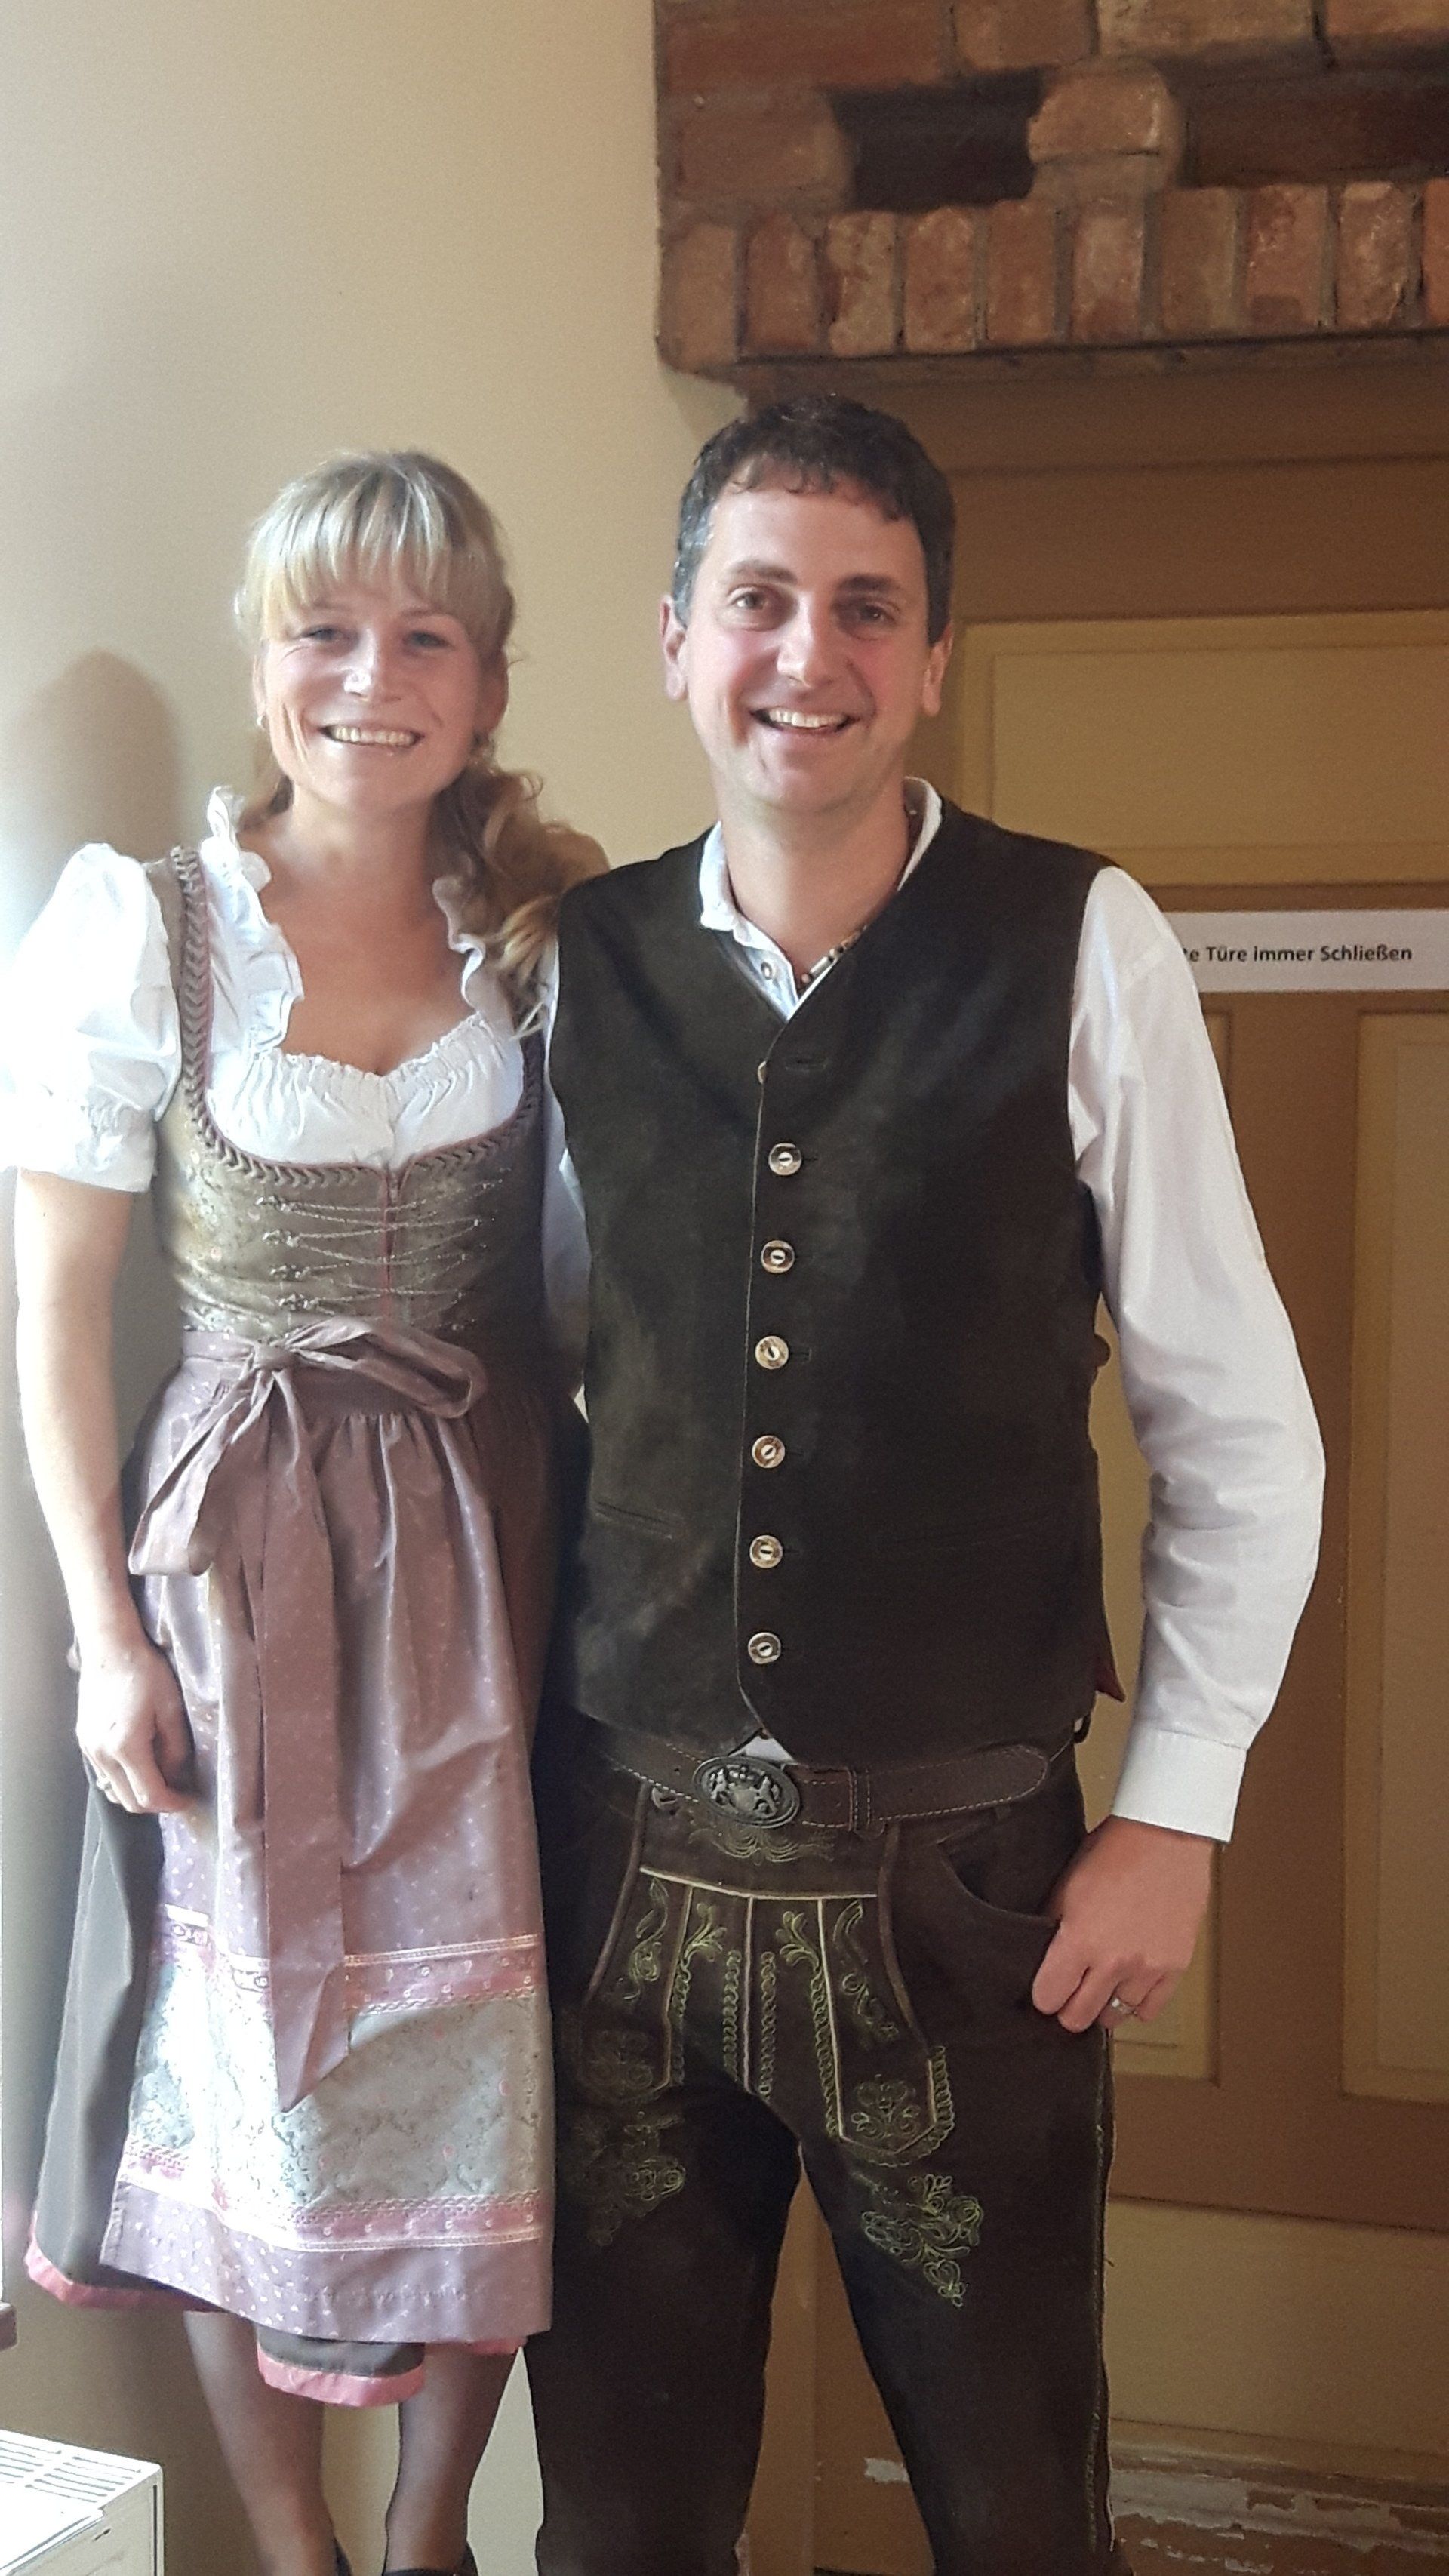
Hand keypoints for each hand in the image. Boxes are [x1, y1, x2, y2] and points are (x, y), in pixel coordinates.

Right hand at [76, 1639, 194, 1814]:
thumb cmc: (145, 1672)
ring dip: (139, 1792)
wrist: (110, 1649)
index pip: (149, 1796)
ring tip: (162, 1777)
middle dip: (157, 1803)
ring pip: (115, 1791)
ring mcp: (89, 1749)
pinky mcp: (84, 1742)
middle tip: (179, 1791)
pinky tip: (142, 1763)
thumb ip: (176, 1749)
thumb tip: (179, 1777)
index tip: (190, 1798)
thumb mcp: (172, 1709)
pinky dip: (124, 1779)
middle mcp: (102, 1754)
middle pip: (129, 1801)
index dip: (173, 1804)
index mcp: (126, 1747)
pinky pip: (105, 1775)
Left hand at [1031, 1815, 1213, 2033]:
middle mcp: (1114, 1961)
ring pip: (1114, 2016)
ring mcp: (1147, 1968)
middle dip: (1068, 2009)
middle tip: (1069, 1994)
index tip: (1045, 1990)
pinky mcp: (1174, 1967)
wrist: (1167, 1836)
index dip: (1042, 1996)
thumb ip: (1054, 1926)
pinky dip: (1136, 2003)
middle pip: (1078, 2017)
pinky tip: (1129, 1986)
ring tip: (1101, 1984)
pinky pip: (1149, 2009)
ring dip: (1103, 2005)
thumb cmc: (1118, 1850)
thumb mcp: (1067, 1885)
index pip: (1048, 1999)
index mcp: (1080, 1940)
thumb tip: (1044, 1958)